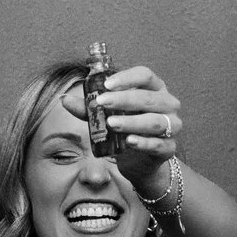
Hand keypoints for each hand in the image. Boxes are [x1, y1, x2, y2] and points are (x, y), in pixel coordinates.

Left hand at [95, 67, 182, 186]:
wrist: (139, 161)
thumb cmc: (125, 130)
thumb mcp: (105, 116)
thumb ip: (88, 109)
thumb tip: (64, 99)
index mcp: (154, 88)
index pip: (145, 75)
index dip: (127, 78)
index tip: (106, 84)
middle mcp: (166, 104)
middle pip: (149, 97)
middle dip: (125, 99)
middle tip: (101, 103)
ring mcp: (172, 126)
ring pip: (155, 121)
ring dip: (132, 122)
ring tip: (112, 123)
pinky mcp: (169, 148)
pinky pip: (160, 144)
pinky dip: (144, 143)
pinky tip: (129, 142)